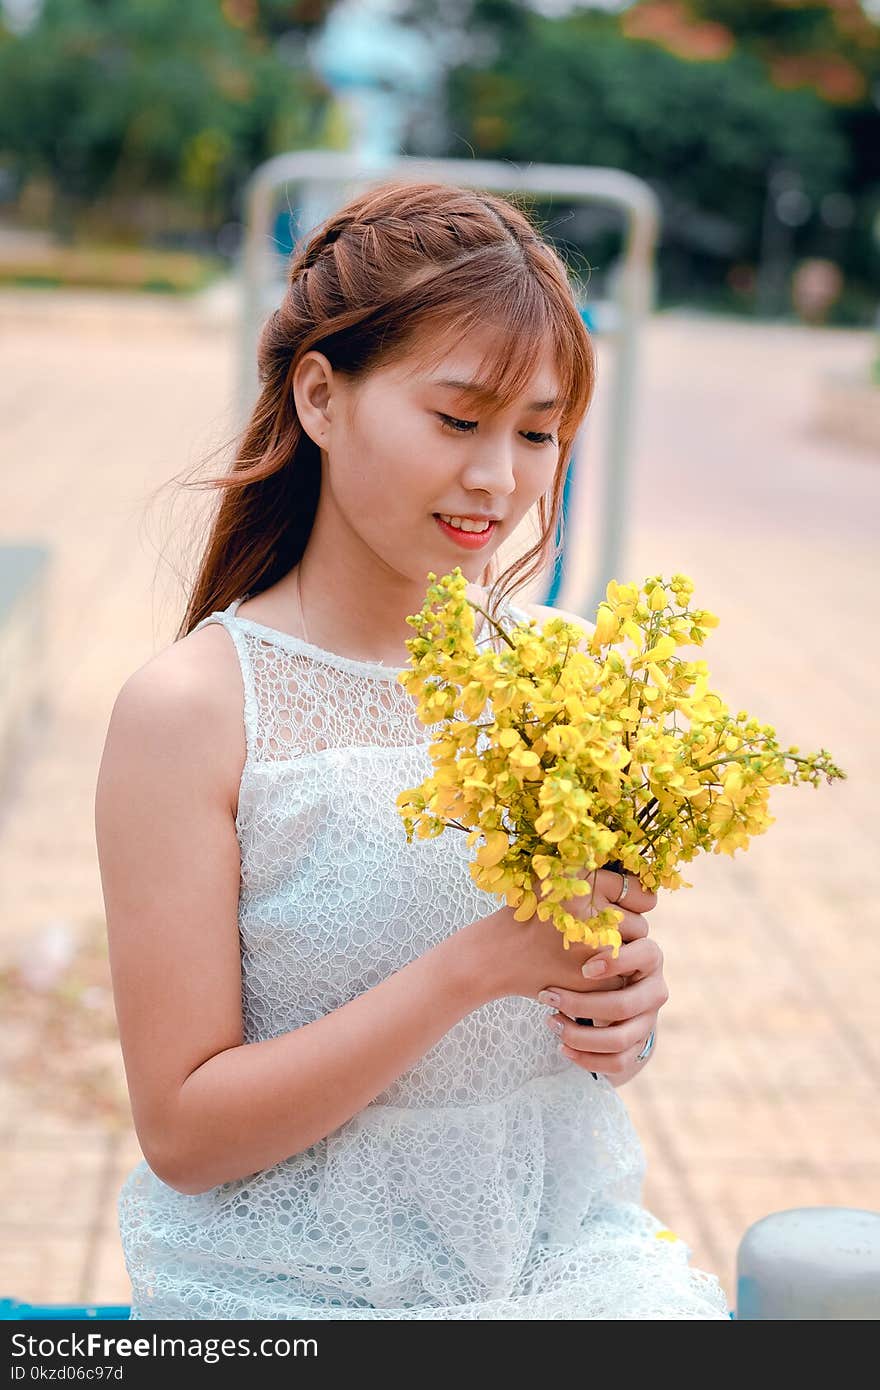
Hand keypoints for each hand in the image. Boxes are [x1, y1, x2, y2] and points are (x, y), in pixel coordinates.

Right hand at [463, 866, 657, 1006]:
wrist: (498, 954)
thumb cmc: (531, 914)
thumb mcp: (557, 878)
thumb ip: (595, 873)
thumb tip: (641, 877)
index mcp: (584, 880)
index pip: (638, 891)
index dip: (630, 900)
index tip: (616, 906)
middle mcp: (592, 909)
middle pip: (640, 925)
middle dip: (624, 931)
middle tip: (595, 932)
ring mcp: (594, 946)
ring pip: (634, 953)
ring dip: (620, 954)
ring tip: (590, 950)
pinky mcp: (592, 977)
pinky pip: (622, 975)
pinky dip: (609, 976)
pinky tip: (584, 968)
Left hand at [539, 926, 667, 1078]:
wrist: (615, 990)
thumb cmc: (596, 952)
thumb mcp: (597, 933)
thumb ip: (592, 919)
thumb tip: (572, 885)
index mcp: (650, 957)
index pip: (644, 955)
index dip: (616, 962)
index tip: (583, 968)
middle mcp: (656, 990)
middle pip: (624, 1005)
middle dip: (580, 1003)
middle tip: (546, 995)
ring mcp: (649, 1022)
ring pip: (620, 1039)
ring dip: (579, 1035)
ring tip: (549, 1021)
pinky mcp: (638, 1048)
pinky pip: (617, 1063)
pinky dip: (587, 1059)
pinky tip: (561, 1047)